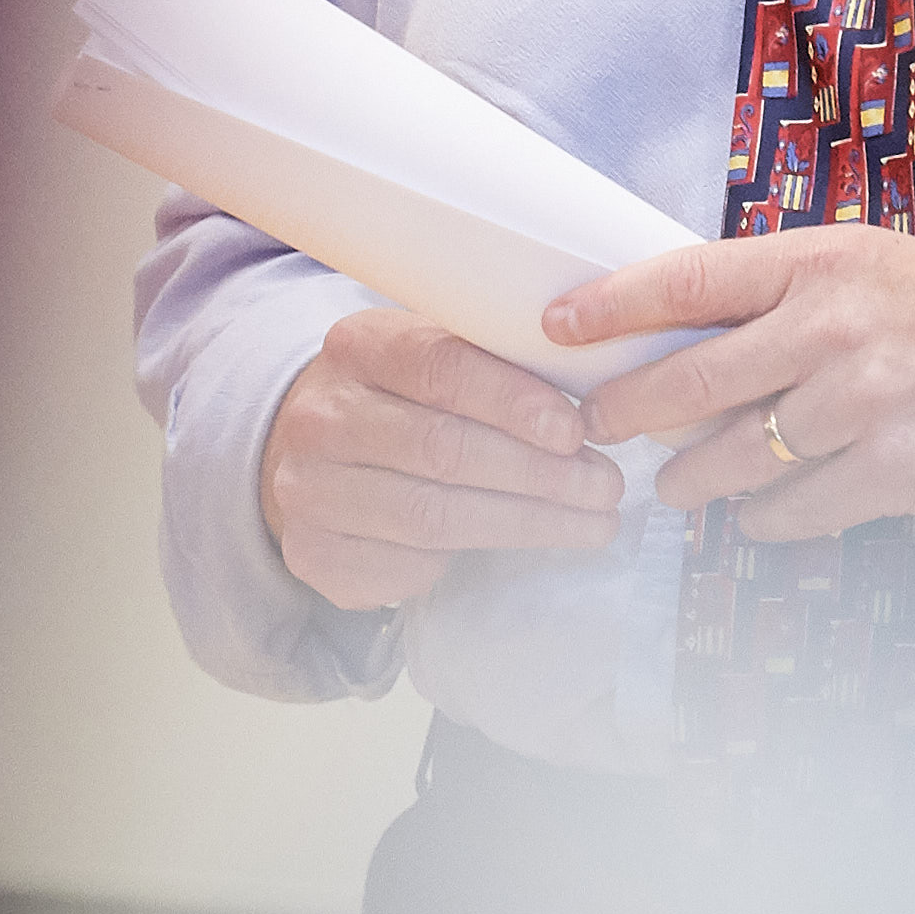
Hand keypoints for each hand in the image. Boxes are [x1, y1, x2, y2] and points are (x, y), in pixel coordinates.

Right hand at [259, 307, 628, 613]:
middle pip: (442, 449)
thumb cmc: (401, 397)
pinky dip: (472, 558)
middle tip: (604, 486)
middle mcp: (322, 418)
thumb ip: (494, 366)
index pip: (440, 367)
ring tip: (591, 522)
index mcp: (357, 347)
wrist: (314, 449)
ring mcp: (310, 490)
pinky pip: (408, 565)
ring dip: (527, 523)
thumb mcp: (434, 353)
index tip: (575, 432)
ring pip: (433, 516)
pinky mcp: (315, 554)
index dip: (513, 401)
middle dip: (537, 473)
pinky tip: (521, 546)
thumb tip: (591, 407)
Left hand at [553, 233, 914, 539]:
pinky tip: (760, 510)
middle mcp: (831, 332)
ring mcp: (860, 412)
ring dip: (690, 480)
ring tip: (677, 482)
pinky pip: (789, 515)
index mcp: (820, 264)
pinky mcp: (893, 478)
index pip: (682, 281)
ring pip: (726, 464)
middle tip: (593, 429)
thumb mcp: (873, 263)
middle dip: (622, 416)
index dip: (604, 307)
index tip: (550, 326)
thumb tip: (677, 329)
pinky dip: (762, 519)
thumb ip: (781, 292)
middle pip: (682, 386)